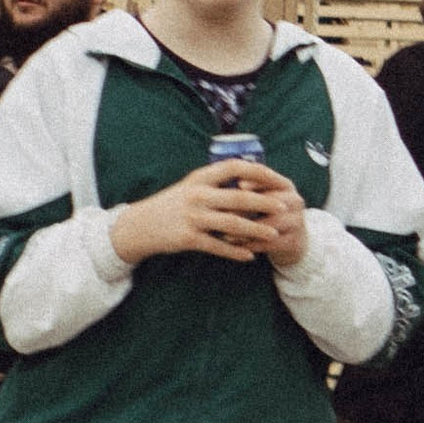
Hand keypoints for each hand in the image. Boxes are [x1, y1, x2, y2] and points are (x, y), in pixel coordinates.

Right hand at [110, 162, 305, 270]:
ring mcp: (192, 217)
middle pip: (238, 197)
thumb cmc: (171, 204)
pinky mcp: (188, 238)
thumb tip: (250, 175)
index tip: (278, 178)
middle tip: (284, 207)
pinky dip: (235, 251)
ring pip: (232, 223)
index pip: (235, 167)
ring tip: (274, 234)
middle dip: (264, 203)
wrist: (139, 226)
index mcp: (200, 178)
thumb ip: (216, 181)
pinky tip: (250, 256)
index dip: (258, 172)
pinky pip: (218, 246)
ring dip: (256, 230)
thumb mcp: (190, 185)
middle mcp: (197, 195)